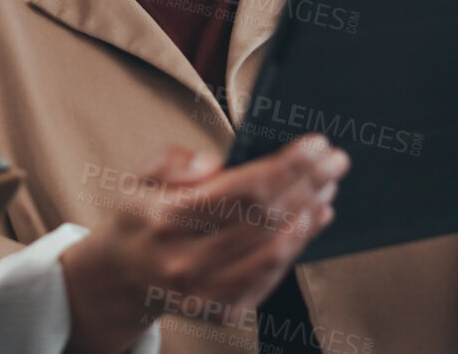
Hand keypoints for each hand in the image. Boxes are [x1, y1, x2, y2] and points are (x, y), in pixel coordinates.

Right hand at [59, 136, 348, 352]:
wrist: (122, 274)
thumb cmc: (141, 215)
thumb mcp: (140, 177)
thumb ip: (173, 163)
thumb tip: (213, 165)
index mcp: (166, 220)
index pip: (241, 190)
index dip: (285, 167)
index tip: (316, 145)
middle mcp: (185, 261)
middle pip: (265, 219)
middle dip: (307, 185)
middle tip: (335, 160)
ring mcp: (205, 292)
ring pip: (273, 252)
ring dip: (309, 216)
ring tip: (327, 186)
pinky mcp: (221, 311)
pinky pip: (270, 278)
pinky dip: (297, 247)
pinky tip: (314, 218)